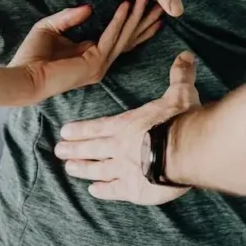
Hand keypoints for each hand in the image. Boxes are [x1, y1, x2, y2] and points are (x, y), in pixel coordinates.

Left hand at [10, 0, 161, 102]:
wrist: (23, 76)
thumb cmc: (31, 56)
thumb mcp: (50, 27)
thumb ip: (69, 17)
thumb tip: (90, 7)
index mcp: (90, 55)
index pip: (119, 38)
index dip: (134, 24)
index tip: (146, 8)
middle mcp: (99, 63)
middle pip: (129, 39)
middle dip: (145, 21)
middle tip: (161, 5)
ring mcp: (99, 65)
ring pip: (124, 37)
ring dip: (136, 17)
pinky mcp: (94, 63)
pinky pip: (110, 37)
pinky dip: (118, 20)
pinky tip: (125, 6)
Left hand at [55, 51, 199, 204]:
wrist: (186, 150)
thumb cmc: (180, 120)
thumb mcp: (180, 93)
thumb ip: (180, 75)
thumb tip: (185, 54)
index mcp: (127, 124)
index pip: (98, 127)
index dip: (81, 130)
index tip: (64, 132)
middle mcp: (120, 147)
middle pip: (92, 148)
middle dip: (74, 149)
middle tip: (58, 151)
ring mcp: (124, 169)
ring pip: (98, 169)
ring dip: (83, 169)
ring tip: (69, 169)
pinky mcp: (134, 189)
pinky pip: (114, 190)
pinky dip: (103, 190)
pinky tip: (94, 191)